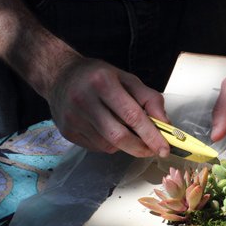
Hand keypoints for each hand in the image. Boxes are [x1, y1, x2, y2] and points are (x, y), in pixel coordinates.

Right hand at [47, 57, 169, 157]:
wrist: (59, 76)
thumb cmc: (99, 77)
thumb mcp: (127, 79)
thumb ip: (150, 99)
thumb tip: (166, 124)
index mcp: (103, 83)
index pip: (132, 116)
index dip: (151, 135)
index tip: (164, 149)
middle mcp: (84, 100)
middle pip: (119, 136)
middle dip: (141, 147)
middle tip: (153, 150)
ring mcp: (73, 118)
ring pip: (109, 145)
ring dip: (125, 144)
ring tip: (126, 129)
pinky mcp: (67, 132)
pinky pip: (97, 148)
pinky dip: (110, 144)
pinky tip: (108, 129)